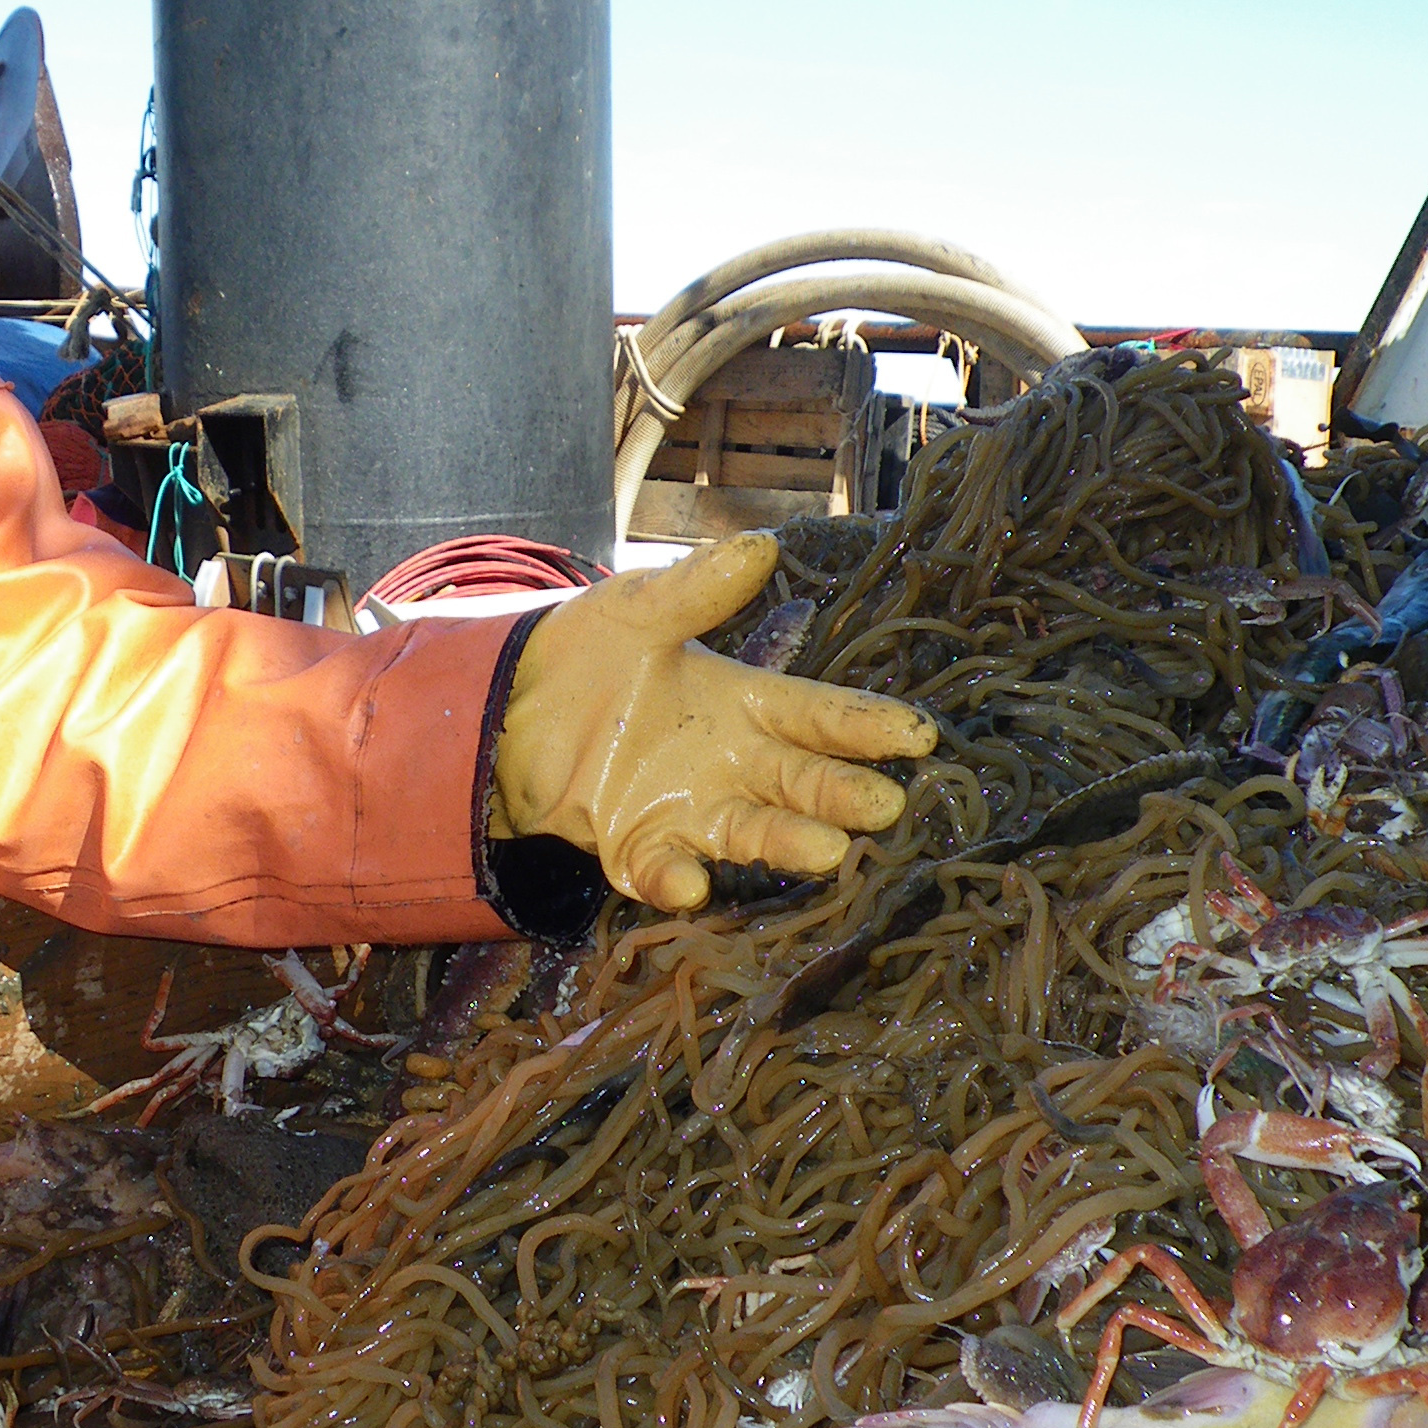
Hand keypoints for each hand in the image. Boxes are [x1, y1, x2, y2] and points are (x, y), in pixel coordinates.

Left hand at [489, 534, 934, 913]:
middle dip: (844, 794)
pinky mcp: (639, 846)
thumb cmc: (590, 650)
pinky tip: (690, 881)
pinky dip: (677, 879)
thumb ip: (698, 589)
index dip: (866, 725)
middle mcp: (734, 765)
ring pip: (753, 833)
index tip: (916, 734)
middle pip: (802, 782)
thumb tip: (761, 545)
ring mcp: (690, 811)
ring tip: (826, 852)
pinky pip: (665, 869)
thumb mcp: (640, 609)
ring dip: (787, 844)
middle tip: (885, 806)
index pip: (820, 716)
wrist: (511, 705)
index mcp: (746, 703)